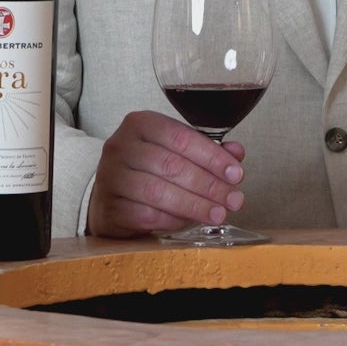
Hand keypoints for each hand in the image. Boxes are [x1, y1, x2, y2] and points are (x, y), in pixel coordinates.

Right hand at [87, 110, 246, 237]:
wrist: (110, 195)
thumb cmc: (147, 169)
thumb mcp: (176, 152)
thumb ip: (207, 150)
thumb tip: (237, 152)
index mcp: (141, 123)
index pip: (181, 137)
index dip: (212, 157)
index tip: (236, 174)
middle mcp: (121, 145)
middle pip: (171, 165)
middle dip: (209, 185)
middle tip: (233, 199)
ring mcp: (111, 176)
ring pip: (158, 192)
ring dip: (194, 205)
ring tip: (218, 214)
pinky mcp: (110, 206)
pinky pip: (146, 215)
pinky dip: (172, 220)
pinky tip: (189, 221)